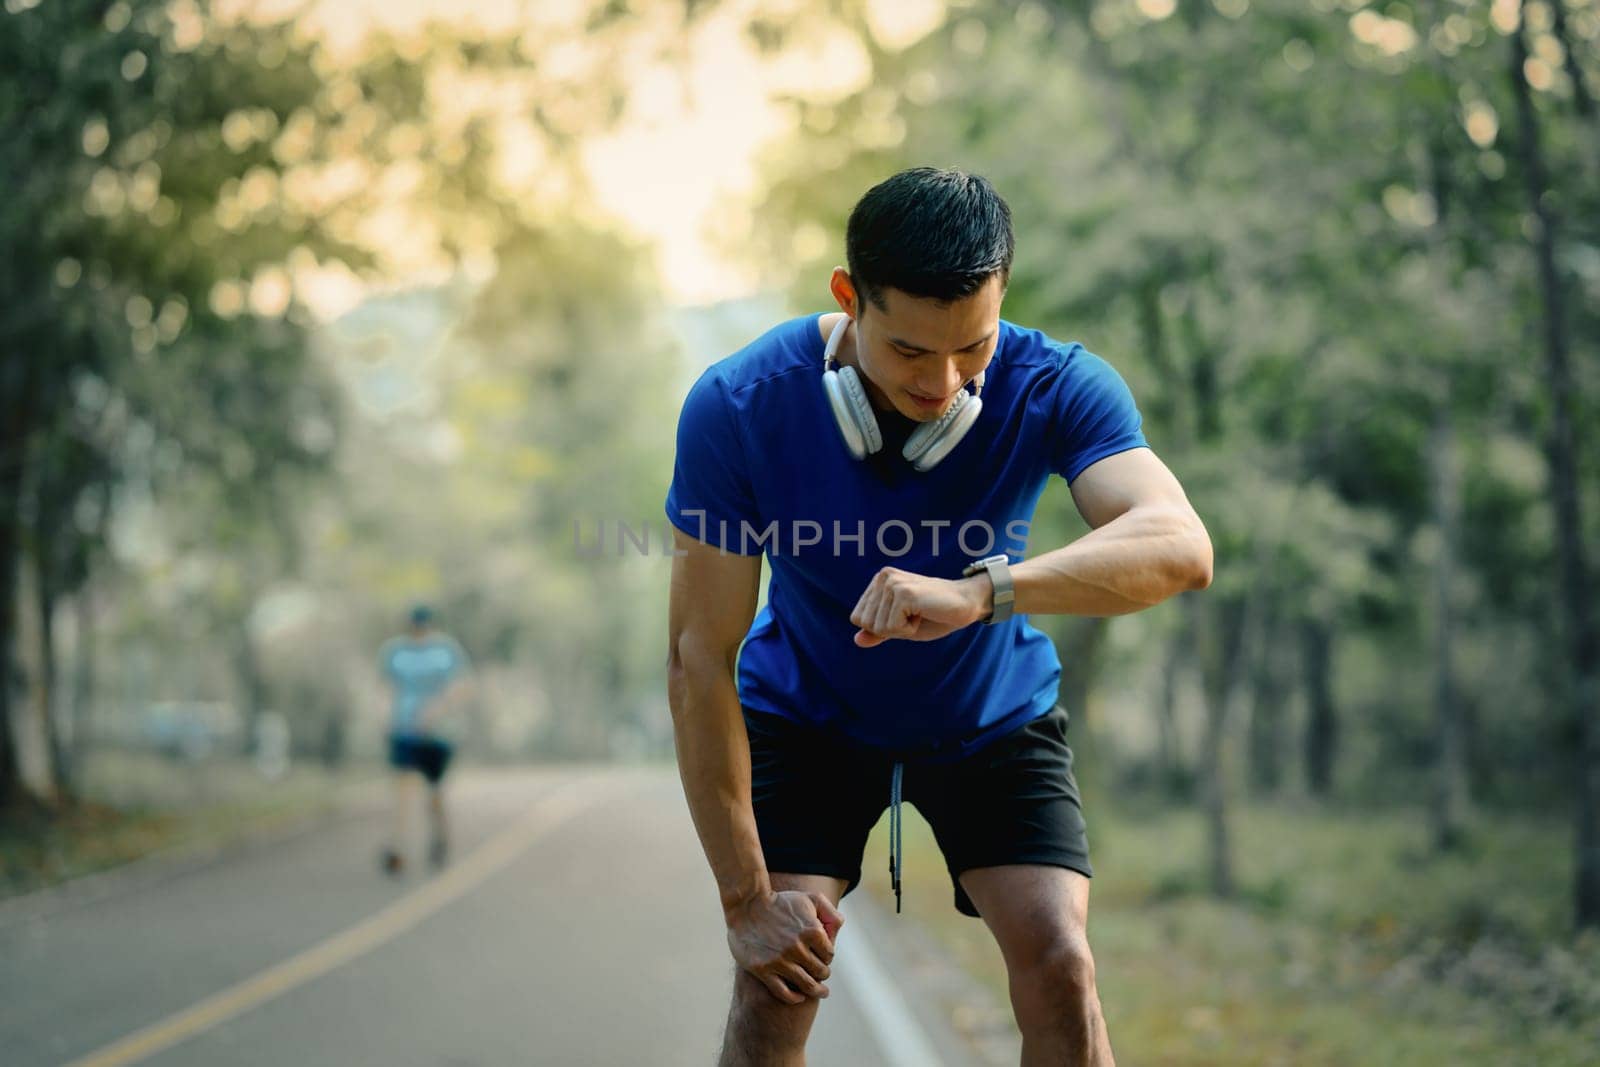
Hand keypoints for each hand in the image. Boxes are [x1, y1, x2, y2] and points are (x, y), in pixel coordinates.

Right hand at [725, 890, 843, 1003]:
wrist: (746, 905)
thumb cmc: (780, 902)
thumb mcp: (810, 898)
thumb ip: (830, 913)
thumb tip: (838, 932)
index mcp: (812, 931)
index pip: (829, 955)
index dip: (827, 957)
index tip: (821, 957)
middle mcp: (797, 947)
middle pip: (820, 971)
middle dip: (822, 973)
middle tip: (819, 973)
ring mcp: (780, 960)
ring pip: (806, 985)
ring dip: (816, 990)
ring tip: (820, 992)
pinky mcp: (763, 969)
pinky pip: (783, 993)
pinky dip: (795, 998)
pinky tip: (799, 997)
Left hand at [849, 566, 990, 647]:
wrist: (966, 604)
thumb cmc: (935, 615)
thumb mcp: (901, 627)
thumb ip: (878, 632)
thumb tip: (857, 640)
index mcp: (879, 581)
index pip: (858, 618)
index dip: (882, 627)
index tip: (904, 617)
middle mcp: (883, 577)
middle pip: (865, 623)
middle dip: (891, 630)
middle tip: (914, 616)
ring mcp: (892, 583)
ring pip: (878, 627)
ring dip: (902, 630)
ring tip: (920, 614)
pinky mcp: (903, 592)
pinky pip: (892, 628)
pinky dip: (909, 630)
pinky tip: (923, 614)